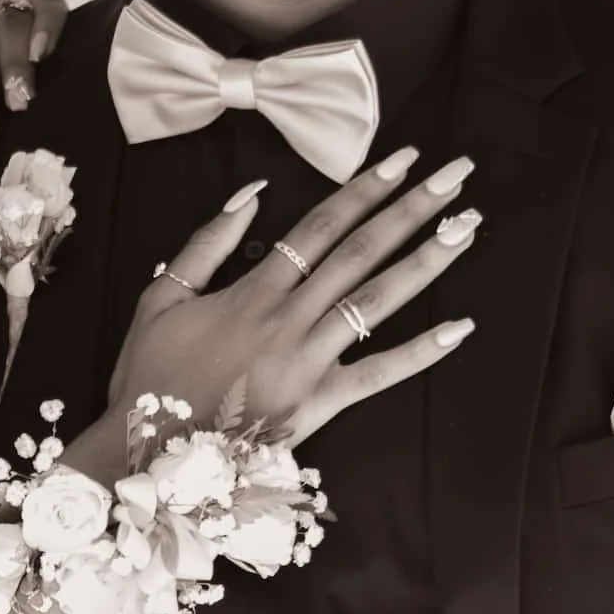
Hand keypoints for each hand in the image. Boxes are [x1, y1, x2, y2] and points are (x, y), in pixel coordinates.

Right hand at [109, 146, 478, 447]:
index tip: (403, 160)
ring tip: (467, 229)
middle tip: (456, 175)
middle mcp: (288, 317)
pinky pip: (377, 375)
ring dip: (425, 262)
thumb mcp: (160, 298)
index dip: (364, 190)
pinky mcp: (318, 404)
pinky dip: (419, 353)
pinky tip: (460, 328)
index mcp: (253, 290)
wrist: (147, 453)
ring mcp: (308, 361)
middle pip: (360, 252)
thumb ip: (205, 245)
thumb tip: (250, 194)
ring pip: (376, 301)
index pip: (320, 227)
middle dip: (412, 210)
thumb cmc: (150, 377)